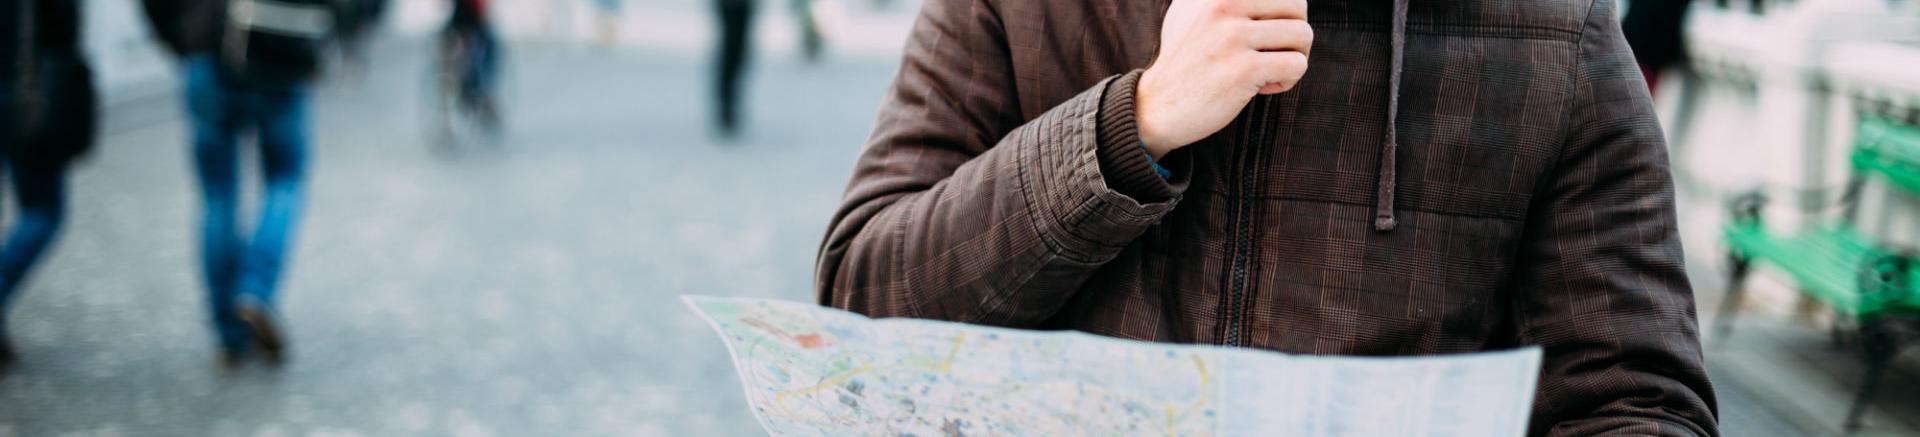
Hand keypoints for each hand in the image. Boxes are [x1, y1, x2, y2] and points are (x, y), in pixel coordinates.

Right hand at [1136, 0, 1311, 158]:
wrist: (1156, 105)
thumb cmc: (1184, 58)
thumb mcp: (1191, 10)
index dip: (1282, 11)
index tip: (1263, 32)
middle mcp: (1222, 3)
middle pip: (1297, 5)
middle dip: (1293, 32)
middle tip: (1274, 52)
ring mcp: (1231, 37)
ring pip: (1302, 35)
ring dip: (1294, 57)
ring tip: (1269, 70)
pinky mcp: (1242, 70)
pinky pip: (1296, 65)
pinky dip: (1288, 80)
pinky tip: (1263, 86)